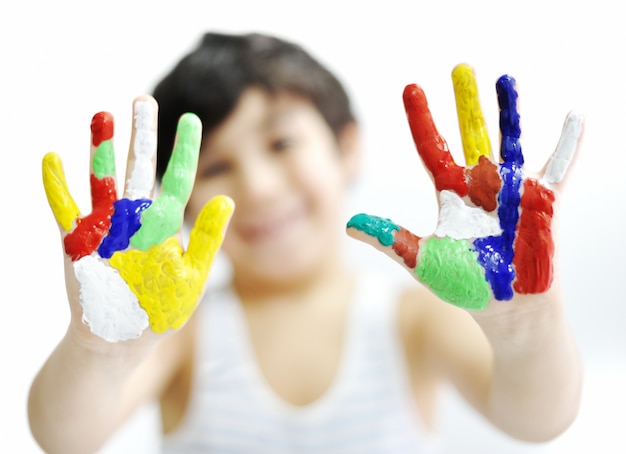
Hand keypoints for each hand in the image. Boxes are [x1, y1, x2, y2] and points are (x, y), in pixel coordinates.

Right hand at [42, 96, 233, 341]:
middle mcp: (134, 221)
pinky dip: (57, 186)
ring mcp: (105, 230)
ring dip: (101, 151)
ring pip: (103, 181)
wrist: (119, 344)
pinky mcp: (77, 244)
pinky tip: (53, 158)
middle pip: (139, 170)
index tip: (191, 119)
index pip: (177, 181)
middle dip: (142, 136)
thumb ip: (206, 240)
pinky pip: (65, 210)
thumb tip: (229, 200)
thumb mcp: (191, 278)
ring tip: (102, 116)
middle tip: (143, 100)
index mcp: (164, 227)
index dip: (184, 151)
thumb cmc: (159, 313)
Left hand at [347, 64, 582, 310]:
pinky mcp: (542, 203)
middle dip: (465, 102)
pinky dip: (567, 143)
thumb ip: (390, 239)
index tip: (411, 88)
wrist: (506, 312)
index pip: (432, 148)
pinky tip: (575, 115)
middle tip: (459, 68)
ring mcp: (512, 192)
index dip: (421, 120)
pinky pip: (557, 168)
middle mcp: (480, 186)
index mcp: (451, 195)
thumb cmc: (466, 286)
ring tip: (504, 78)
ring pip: (509, 141)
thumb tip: (348, 225)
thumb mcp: (421, 260)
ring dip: (508, 111)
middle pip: (471, 134)